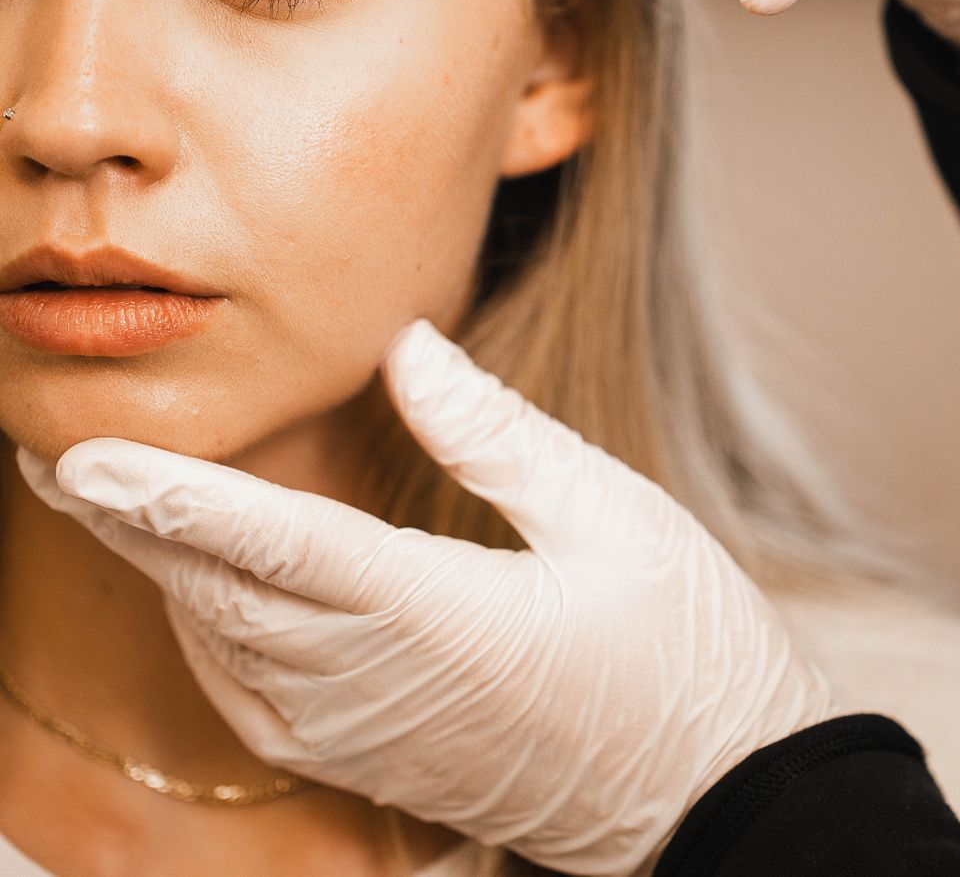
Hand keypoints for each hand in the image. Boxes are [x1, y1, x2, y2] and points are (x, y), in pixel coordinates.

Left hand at [17, 320, 835, 875]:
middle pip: (218, 592)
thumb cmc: (677, 650)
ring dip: (155, 567)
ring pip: (223, 643)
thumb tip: (408, 344)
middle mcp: (376, 684)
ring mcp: (365, 732)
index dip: (174, 494)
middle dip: (127, 520)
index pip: (276, 543)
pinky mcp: (368, 756)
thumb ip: (494, 430)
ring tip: (102, 500)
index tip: (84, 456)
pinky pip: (250, 691)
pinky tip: (190, 583)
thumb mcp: (610, 515)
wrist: (708, 801)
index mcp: (438, 616)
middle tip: (51, 454)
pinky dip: (203, 625)